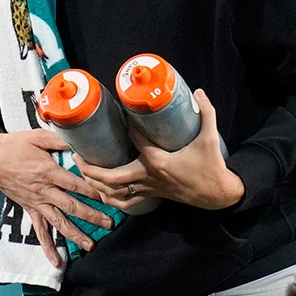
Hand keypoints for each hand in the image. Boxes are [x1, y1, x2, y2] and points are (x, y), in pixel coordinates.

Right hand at [0, 129, 114, 267]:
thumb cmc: (14, 146)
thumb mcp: (36, 137)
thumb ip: (58, 140)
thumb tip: (78, 142)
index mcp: (47, 172)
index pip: (75, 184)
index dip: (93, 191)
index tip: (109, 197)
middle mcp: (44, 191)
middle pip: (72, 206)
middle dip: (92, 216)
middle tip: (109, 224)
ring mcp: (37, 203)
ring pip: (59, 222)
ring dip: (75, 234)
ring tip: (90, 245)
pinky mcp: (30, 210)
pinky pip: (39, 232)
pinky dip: (47, 247)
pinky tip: (56, 262)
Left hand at [76, 89, 243, 210]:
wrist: (217, 193)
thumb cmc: (211, 166)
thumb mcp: (210, 138)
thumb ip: (206, 113)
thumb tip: (199, 91)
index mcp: (158, 162)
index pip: (135, 141)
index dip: (127, 128)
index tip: (120, 116)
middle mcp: (148, 177)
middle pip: (111, 178)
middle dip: (91, 169)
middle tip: (77, 156)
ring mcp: (148, 189)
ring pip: (114, 193)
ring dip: (95, 185)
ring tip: (83, 173)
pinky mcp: (151, 195)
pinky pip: (125, 203)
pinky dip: (110, 199)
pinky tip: (101, 192)